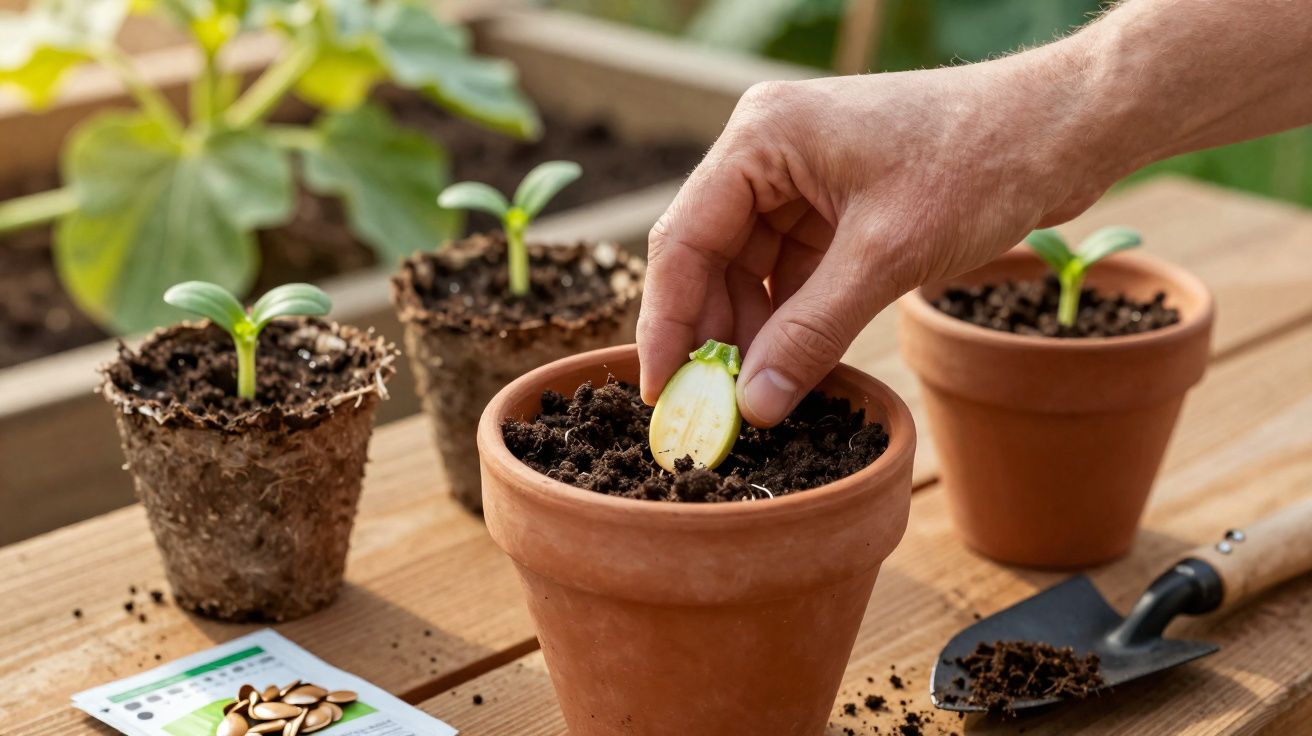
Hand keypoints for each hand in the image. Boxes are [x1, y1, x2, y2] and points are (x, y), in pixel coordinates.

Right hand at [637, 51, 1119, 425]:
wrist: (1061, 131)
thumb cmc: (980, 162)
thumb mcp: (887, 256)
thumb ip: (811, 332)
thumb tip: (755, 406)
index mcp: (762, 138)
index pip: (684, 238)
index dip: (668, 321)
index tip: (661, 389)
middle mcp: (767, 152)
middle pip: (708, 256)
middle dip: (712, 334)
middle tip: (713, 408)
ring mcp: (799, 178)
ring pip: (747, 270)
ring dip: (751, 333)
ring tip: (757, 396)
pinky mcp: (832, 204)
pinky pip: (788, 272)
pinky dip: (788, 319)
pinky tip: (790, 366)